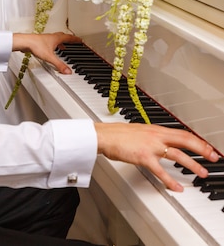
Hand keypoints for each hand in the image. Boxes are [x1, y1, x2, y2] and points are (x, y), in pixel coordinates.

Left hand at [12, 32, 81, 73]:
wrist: (25, 42)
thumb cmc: (36, 45)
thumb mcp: (50, 57)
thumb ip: (59, 65)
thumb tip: (67, 71)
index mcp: (56, 38)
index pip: (69, 38)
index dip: (75, 39)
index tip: (80, 40)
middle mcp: (52, 37)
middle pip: (63, 36)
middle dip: (69, 39)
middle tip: (73, 41)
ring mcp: (46, 39)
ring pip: (56, 39)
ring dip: (61, 42)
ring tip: (63, 47)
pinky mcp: (41, 42)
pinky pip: (50, 42)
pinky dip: (54, 45)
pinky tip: (51, 50)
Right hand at [94, 122, 219, 191]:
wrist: (105, 135)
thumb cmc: (119, 134)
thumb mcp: (140, 131)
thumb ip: (153, 136)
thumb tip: (163, 141)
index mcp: (156, 129)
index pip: (182, 133)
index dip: (197, 140)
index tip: (207, 146)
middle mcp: (156, 135)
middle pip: (185, 140)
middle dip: (202, 149)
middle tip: (213, 157)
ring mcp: (151, 146)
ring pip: (177, 155)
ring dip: (192, 164)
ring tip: (202, 173)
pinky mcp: (143, 157)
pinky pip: (160, 171)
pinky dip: (170, 181)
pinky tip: (177, 188)